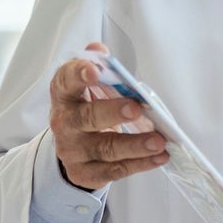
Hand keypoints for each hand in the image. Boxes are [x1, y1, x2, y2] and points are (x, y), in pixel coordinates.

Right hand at [48, 42, 169, 191]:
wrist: (73, 147)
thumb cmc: (86, 108)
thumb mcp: (88, 86)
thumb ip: (96, 65)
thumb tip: (100, 50)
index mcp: (64, 94)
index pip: (66, 81)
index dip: (79, 74)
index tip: (96, 71)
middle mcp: (64, 122)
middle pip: (86, 118)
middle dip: (112, 113)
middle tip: (136, 109)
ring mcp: (73, 150)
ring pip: (105, 148)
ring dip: (135, 145)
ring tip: (159, 141)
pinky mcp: (85, 172)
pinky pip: (114, 170)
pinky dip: (139, 164)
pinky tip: (158, 157)